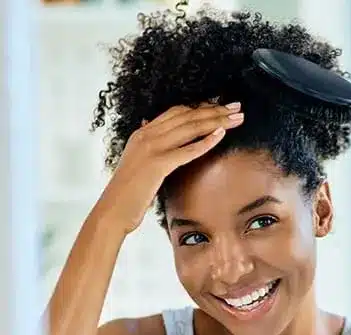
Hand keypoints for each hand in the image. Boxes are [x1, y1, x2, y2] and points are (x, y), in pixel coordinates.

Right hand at [99, 102, 244, 233]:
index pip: (177, 112)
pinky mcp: (157, 164)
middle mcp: (146, 135)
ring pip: (190, 127)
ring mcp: (151, 148)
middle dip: (215, 109)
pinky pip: (187, 149)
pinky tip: (222, 134)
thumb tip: (149, 127)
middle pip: (187, 115)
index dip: (201, 106)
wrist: (113, 211)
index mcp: (142, 133)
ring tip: (238, 117)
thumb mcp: (138, 163)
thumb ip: (147, 146)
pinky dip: (206, 141)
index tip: (221, 106)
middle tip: (237, 107)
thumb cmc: (128, 193)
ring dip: (217, 120)